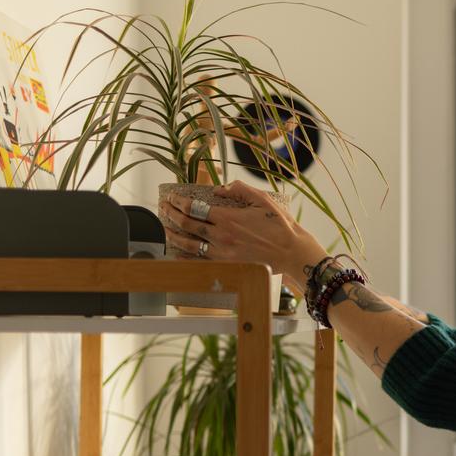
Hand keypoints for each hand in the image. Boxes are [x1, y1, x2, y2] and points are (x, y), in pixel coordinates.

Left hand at [159, 181, 326, 289]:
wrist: (292, 253)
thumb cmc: (280, 227)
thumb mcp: (263, 200)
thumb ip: (240, 190)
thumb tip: (220, 188)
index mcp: (228, 217)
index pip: (194, 207)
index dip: (179, 201)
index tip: (172, 198)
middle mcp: (221, 236)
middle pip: (187, 224)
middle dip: (171, 214)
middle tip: (163, 208)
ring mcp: (222, 253)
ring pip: (189, 244)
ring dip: (173, 235)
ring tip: (165, 228)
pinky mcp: (227, 266)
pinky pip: (199, 262)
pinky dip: (184, 257)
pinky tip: (176, 253)